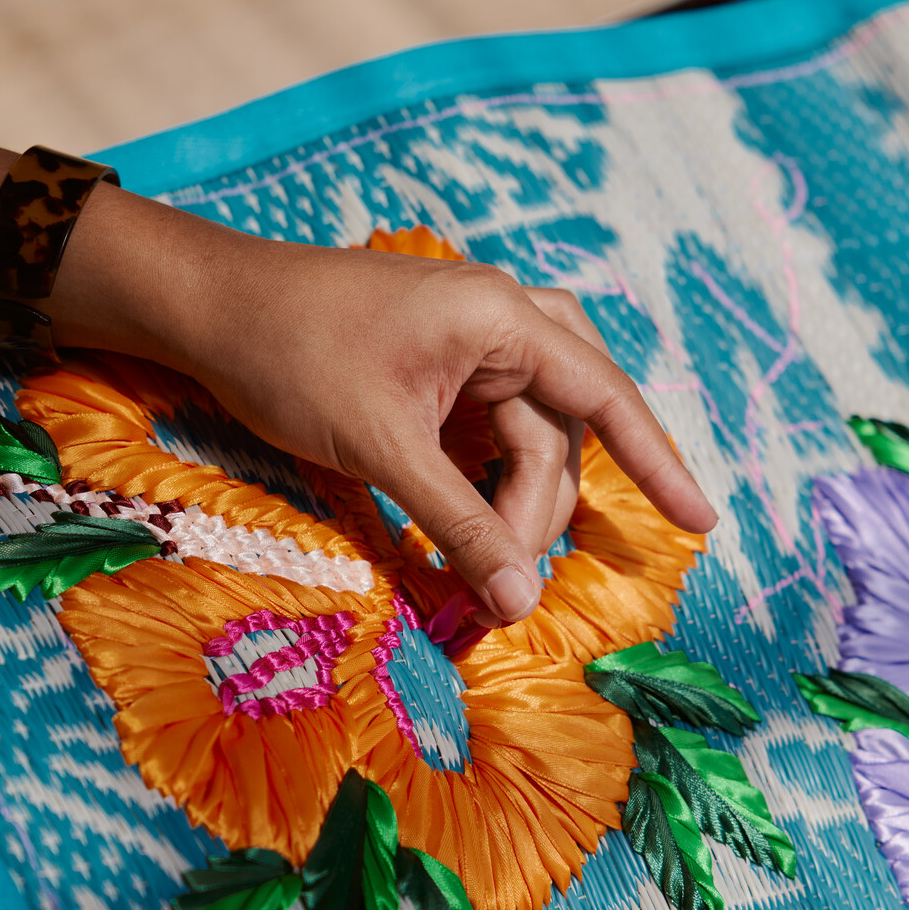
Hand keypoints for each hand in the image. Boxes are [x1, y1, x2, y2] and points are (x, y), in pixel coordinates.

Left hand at [56, 190, 716, 625]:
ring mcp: (470, 343)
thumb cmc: (291, 356)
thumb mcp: (382, 448)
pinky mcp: (439, 369)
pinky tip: (461, 528)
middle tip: (503, 589)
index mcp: (502, 317)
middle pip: (561, 429)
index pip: (604, 395)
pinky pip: (487, 431)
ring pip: (527, 433)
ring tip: (480, 566)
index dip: (657, 462)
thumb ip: (458, 523)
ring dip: (511, 501)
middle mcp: (501, 321)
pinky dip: (481, 482)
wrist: (208, 305)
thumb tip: (520, 603)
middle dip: (537, 512)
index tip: (700, 520)